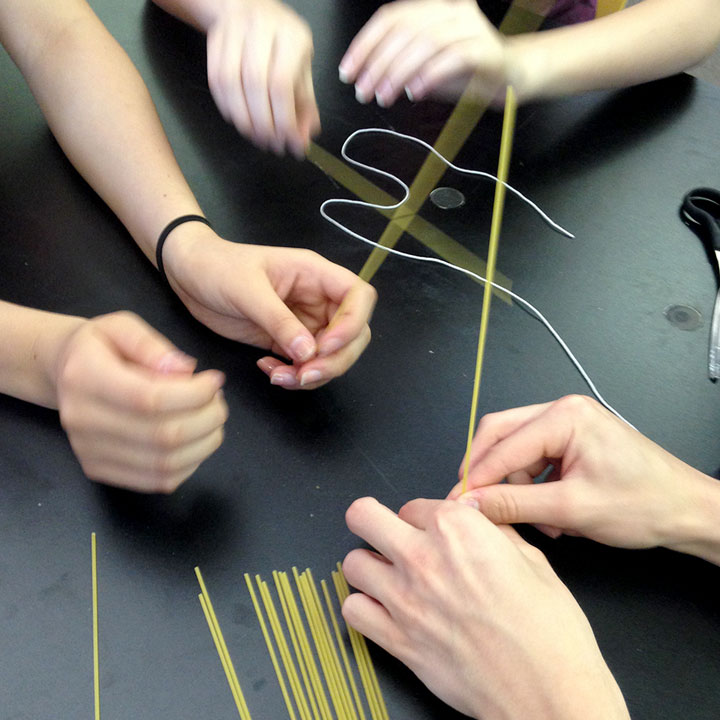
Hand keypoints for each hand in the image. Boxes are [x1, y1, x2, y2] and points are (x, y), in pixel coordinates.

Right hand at [52, 311, 226, 492]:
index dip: (194, 394)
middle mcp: (83, 420)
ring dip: (204, 443)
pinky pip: (157, 481)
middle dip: (207, 418)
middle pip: (162, 436)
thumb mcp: (122, 326)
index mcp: (86, 378)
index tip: (215, 380)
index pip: (149, 399)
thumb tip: (185, 371)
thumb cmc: (100, 346)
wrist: (65, 372)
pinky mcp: (99, 470)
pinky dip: (190, 463)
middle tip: (219, 400)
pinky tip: (197, 439)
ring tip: (212, 417)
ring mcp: (89, 452)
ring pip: (164, 464)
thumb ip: (153, 345)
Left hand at [163, 224, 375, 388]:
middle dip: (335, 360)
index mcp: (315, 275)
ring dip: (312, 374)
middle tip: (304, 375)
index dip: (352, 324)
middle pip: (353, 333)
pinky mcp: (287, 341)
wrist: (189, 275)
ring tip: (279, 377)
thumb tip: (309, 352)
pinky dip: (294, 376)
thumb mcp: (247, 290)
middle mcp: (317, 299)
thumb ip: (279, 321)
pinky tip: (269, 370)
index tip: (325, 345)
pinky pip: (306, 364)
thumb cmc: (218, 267)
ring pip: (332, 355)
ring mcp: (304, 322)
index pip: (359, 296)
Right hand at [206, 0, 319, 156]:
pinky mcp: (214, 40)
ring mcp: (233, 32)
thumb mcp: (302, 68)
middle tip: (270, 143)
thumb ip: (305, 106)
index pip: (281, 83)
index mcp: (290, 36)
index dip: (283, 119)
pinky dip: (227, 108)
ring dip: (243, 119)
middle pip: (254, 83)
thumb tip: (301, 141)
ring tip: (255, 136)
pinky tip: (240, 120)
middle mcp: (260, 29)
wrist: (251, 7)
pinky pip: (215, 81)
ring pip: (230, 83)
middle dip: (262, 122)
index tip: (288, 141)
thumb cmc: (282, 42)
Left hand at [338, 0, 506, 107]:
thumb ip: (400, 64)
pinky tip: (415, 92)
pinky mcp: (485, 50)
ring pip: (425, 44)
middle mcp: (452, 11)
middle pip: (405, 31)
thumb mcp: (425, 66)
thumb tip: (367, 77)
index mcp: (433, 8)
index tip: (348, 72)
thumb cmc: (466, 71)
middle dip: (377, 64)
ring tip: (384, 96)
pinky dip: (429, 76)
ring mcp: (470, 28)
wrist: (511, 76)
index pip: (391, 18)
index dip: (365, 44)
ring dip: (398, 73)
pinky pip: (451, 59)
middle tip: (363, 90)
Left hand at [342, 497, 628, 719]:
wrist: (548, 692)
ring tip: (389, 575)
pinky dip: (364, 608)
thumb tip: (477, 518)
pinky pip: (353, 611)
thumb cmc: (550, 632)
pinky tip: (384, 610)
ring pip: (353, 563)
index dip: (426, 517)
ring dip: (370, 565)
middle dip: (374, 521)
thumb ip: (495, 531)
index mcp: (459, 529)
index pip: (415, 504)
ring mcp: (404, 599)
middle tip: (388, 534)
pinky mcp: (397, 641)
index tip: (433, 529)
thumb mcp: (533, 560)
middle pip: (363, 516)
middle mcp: (424, 557)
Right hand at [449, 395, 717, 553]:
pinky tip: (551, 515)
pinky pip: (536, 459)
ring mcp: (569, 423)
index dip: (476, 477)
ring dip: (517, 486)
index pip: (503, 445)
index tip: (456, 504)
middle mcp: (563, 410)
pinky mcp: (574, 440)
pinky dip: (534, 486)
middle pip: (502, 435)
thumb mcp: (570, 509)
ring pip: (517, 451)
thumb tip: (470, 504)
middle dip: (489, 473)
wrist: (688, 512)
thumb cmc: (643, 505)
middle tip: (476, 505)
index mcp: (565, 416)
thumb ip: (514, 504)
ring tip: (539, 521)